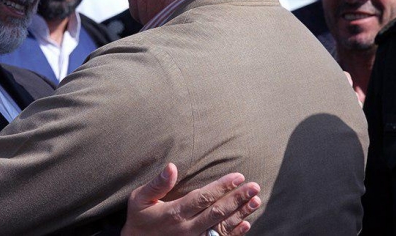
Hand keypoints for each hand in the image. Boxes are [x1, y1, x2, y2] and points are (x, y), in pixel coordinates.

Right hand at [121, 163, 260, 235]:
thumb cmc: (138, 219)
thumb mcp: (140, 198)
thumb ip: (157, 183)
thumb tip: (171, 166)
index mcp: (175, 212)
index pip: (204, 198)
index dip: (222, 187)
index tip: (238, 176)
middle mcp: (188, 228)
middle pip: (218, 212)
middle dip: (238, 198)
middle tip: (254, 186)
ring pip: (222, 227)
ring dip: (241, 213)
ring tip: (256, 201)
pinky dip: (234, 233)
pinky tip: (246, 223)